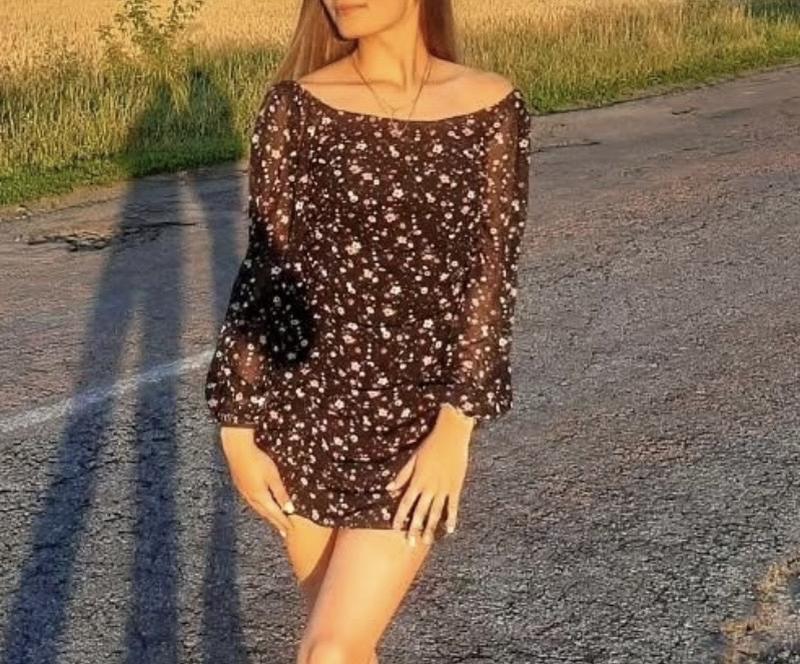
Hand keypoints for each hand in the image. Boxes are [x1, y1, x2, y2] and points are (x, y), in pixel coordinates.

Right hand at [220, 425, 294, 537]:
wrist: (237, 450)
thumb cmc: (257, 461)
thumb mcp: (273, 477)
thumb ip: (280, 493)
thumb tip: (289, 509)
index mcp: (260, 497)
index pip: (275, 513)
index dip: (283, 522)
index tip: (290, 530)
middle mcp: (251, 498)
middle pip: (266, 514)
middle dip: (276, 522)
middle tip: (284, 531)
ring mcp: (245, 493)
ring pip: (258, 509)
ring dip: (267, 516)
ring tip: (275, 522)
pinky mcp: (241, 487)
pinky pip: (253, 503)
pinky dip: (260, 508)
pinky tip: (262, 506)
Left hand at [387, 405, 474, 544]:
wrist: (452, 435)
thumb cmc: (431, 444)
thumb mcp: (413, 458)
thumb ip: (402, 475)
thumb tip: (389, 488)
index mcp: (418, 480)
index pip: (406, 502)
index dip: (400, 516)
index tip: (395, 528)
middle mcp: (430, 487)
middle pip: (420, 512)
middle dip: (414, 528)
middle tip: (410, 544)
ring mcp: (444, 489)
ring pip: (436, 512)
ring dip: (430, 528)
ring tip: (426, 541)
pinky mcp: (456, 487)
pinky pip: (453, 506)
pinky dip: (451, 519)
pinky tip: (449, 530)